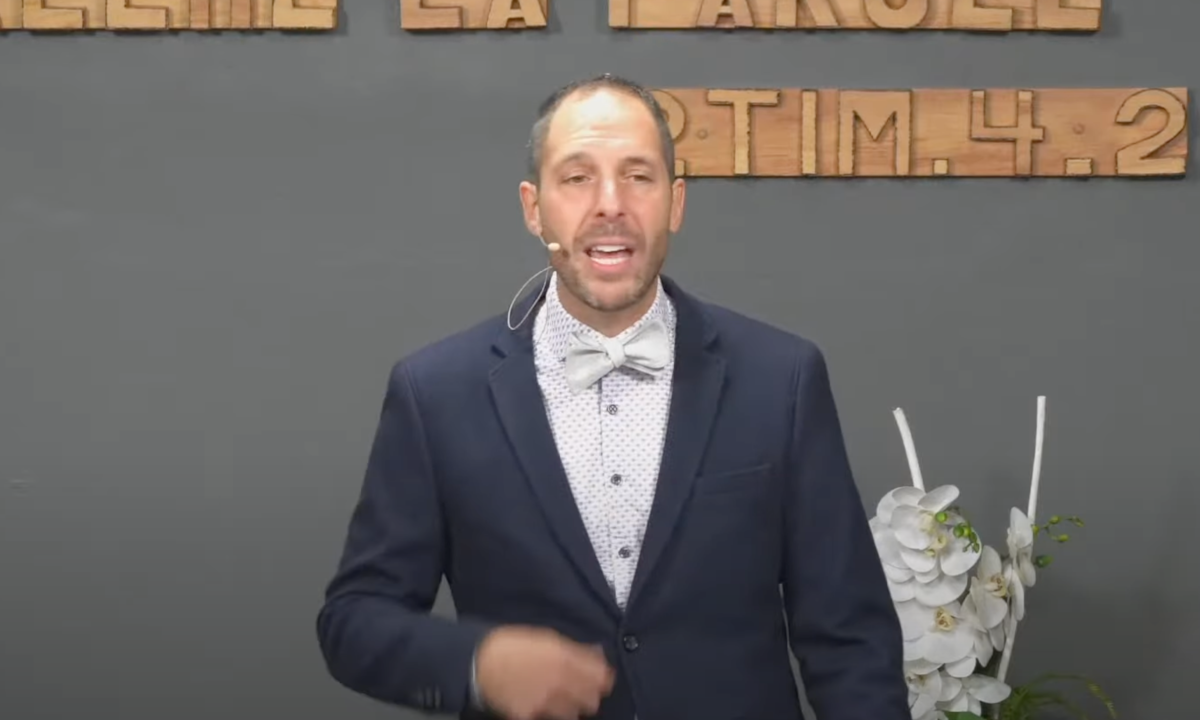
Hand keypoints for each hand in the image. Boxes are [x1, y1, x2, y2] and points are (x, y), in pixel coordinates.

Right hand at [474, 625, 614, 719]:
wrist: (480, 662)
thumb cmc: (514, 644)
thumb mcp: (547, 638)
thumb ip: (574, 650)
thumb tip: (597, 654)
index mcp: (565, 659)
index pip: (601, 677)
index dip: (603, 679)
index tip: (600, 679)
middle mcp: (560, 682)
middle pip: (592, 701)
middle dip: (589, 696)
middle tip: (580, 691)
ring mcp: (545, 702)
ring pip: (573, 715)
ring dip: (571, 708)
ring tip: (560, 700)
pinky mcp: (530, 717)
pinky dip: (548, 715)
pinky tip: (541, 706)